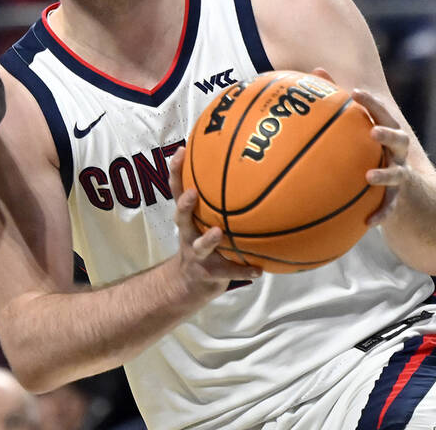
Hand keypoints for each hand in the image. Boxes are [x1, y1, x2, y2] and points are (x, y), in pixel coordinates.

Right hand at [169, 145, 260, 284]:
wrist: (188, 283)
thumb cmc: (200, 242)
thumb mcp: (201, 222)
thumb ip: (213, 201)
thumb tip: (239, 168)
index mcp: (187, 219)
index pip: (177, 191)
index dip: (176, 172)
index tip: (181, 151)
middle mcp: (187, 234)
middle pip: (181, 217)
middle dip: (185, 205)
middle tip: (193, 193)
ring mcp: (196, 255)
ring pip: (200, 246)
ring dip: (209, 239)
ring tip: (218, 233)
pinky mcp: (210, 274)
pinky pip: (229, 271)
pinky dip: (243, 270)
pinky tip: (258, 270)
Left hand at [351, 88, 410, 225]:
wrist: (414, 199)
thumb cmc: (377, 158)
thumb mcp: (361, 137)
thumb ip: (339, 110)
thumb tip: (314, 74)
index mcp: (386, 135)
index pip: (382, 113)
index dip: (371, 103)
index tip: (354, 93)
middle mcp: (398, 153)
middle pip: (399, 138)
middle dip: (387, 133)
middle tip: (372, 131)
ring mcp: (402, 177)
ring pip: (399, 174)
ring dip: (386, 174)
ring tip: (369, 176)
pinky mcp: (401, 201)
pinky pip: (392, 208)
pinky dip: (382, 214)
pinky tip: (369, 222)